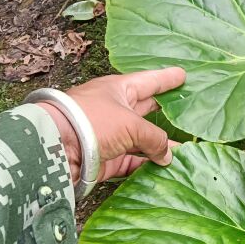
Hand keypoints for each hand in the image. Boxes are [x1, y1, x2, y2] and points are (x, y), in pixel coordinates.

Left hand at [37, 68, 185, 184]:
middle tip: (186, 109)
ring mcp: (112, 136)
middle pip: (147, 110)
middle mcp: (115, 110)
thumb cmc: (94, 122)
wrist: (58, 149)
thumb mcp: (131, 124)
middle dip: (165, 111)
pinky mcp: (108, 159)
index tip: (183, 75)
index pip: (148, 82)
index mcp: (118, 90)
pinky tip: (166, 168)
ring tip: (185, 151)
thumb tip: (168, 155)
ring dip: (161, 145)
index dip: (166, 79)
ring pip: (143, 140)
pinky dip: (149, 165)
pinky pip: (135, 161)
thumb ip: (155, 138)